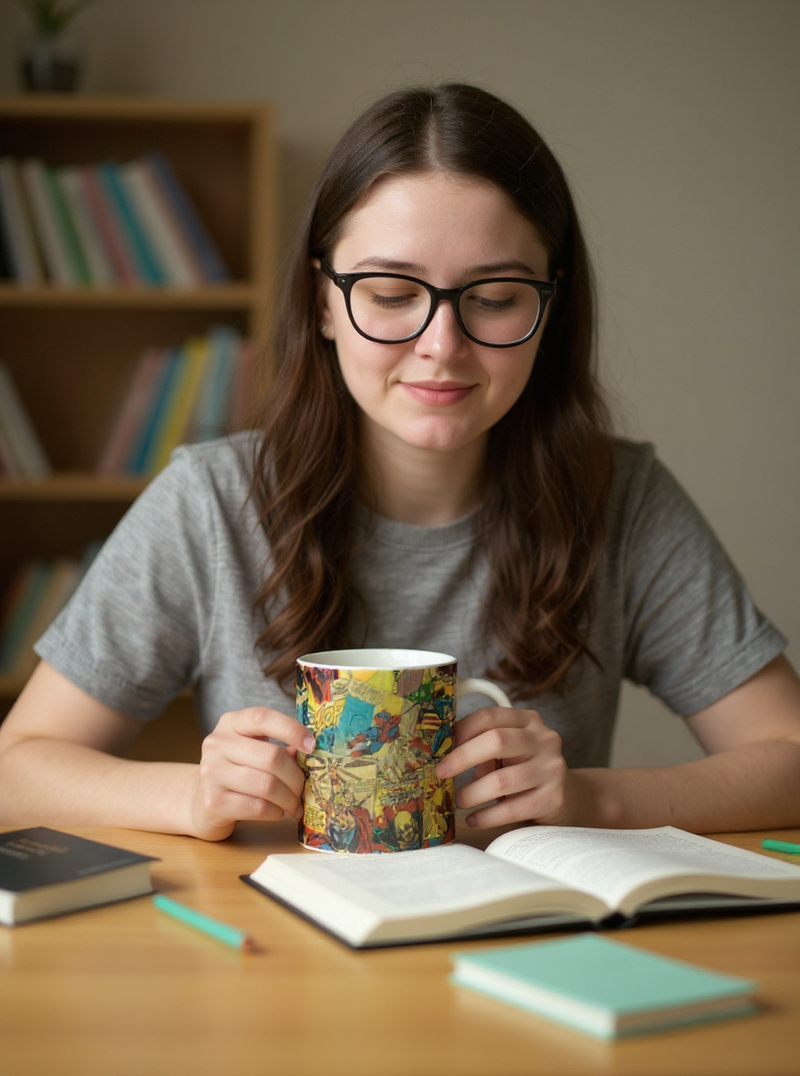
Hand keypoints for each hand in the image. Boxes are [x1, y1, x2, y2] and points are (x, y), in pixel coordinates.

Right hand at [189, 707, 314, 840]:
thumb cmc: (237, 772)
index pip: (262, 717)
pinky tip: (277, 812)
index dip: (291, 729)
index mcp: (230, 723)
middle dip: (295, 777)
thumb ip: (279, 748)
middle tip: (304, 789)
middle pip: (271, 757)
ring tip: (294, 805)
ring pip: (267, 785)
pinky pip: (257, 807)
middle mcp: (217, 744)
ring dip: (289, 798)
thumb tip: (310, 755)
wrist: (202, 803)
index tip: (312, 746)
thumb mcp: (253, 751)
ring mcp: (212, 773)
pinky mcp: (213, 802)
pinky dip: (275, 812)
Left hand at [435, 707, 570, 828]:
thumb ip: (483, 747)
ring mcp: (552, 768)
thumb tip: (446, 757)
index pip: (490, 716)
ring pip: (502, 780)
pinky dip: (487, 816)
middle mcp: (544, 739)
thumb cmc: (524, 769)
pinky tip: (474, 819)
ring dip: (472, 793)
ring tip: (459, 800)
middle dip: (462, 758)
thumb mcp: (508, 752)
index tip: (440, 747)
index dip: (461, 730)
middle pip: (497, 741)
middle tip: (441, 773)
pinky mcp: (553, 798)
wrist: (566, 797)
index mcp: (528, 721)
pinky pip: (512, 808)